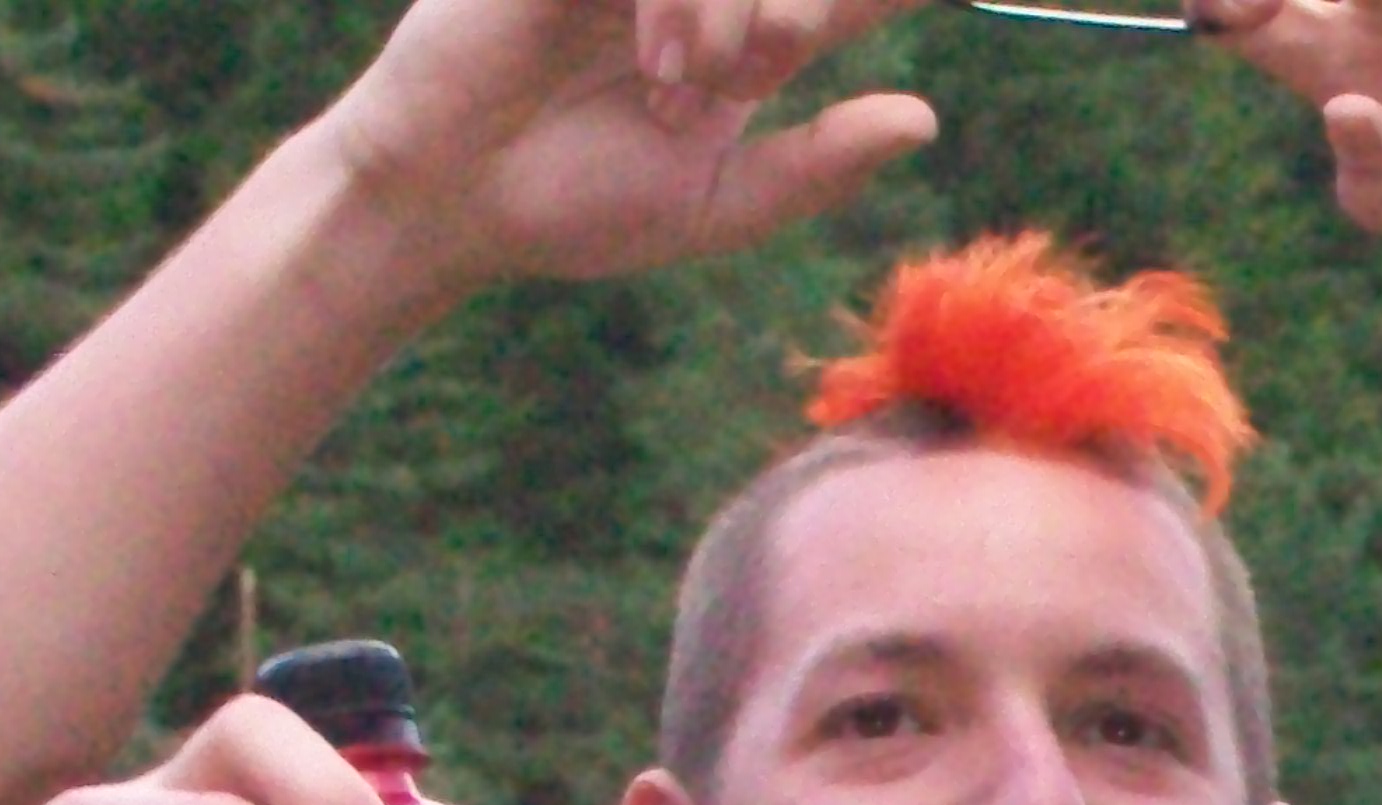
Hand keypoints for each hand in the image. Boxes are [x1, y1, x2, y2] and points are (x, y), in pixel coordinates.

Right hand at [319, 0, 937, 300]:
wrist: (454, 201)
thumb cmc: (577, 207)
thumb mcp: (720, 202)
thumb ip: (821, 162)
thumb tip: (926, 118)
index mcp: (753, 40)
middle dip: (795, 4)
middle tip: (746, 68)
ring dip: (733, 5)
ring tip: (678, 80)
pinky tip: (649, 56)